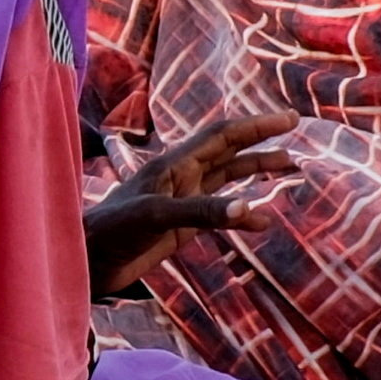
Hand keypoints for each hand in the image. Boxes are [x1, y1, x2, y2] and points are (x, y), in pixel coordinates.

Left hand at [85, 107, 291, 295]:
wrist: (86, 260)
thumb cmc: (113, 231)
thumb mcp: (157, 216)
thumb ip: (202, 212)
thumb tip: (249, 209)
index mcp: (174, 163)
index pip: (224, 136)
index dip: (257, 125)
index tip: (289, 119)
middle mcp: (181, 175)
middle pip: (230, 150)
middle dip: (262, 139)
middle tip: (294, 128)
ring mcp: (182, 200)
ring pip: (227, 177)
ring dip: (257, 168)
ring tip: (290, 164)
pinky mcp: (180, 225)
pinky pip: (219, 212)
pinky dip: (243, 213)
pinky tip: (262, 221)